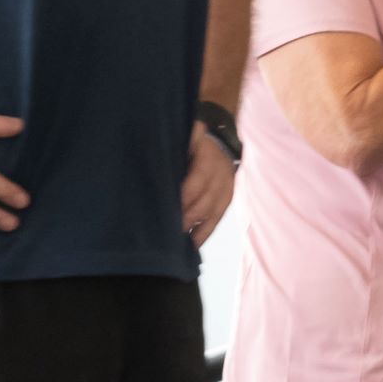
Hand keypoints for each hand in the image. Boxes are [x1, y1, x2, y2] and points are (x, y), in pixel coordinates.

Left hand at [179, 126, 237, 243]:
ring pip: (213, 212)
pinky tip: (193, 244)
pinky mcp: (228, 200)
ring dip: (197, 228)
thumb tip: (154, 155)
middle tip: (172, 229)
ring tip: (181, 241)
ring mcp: (227, 188)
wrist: (220, 145)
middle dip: (189, 216)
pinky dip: (205, 233)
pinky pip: (217, 219)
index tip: (171, 207)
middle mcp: (221, 173)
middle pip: (206, 200)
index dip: (186, 195)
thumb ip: (175, 146)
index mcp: (208, 156)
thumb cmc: (192, 143)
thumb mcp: (186, 137)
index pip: (198, 179)